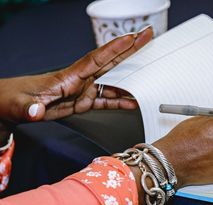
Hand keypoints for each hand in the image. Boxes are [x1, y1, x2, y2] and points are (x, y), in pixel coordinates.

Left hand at [0, 28, 152, 121]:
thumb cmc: (14, 99)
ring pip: (113, 81)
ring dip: (132, 77)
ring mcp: (84, 90)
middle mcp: (80, 80)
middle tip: (147, 37)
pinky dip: (120, 101)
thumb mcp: (19, 104)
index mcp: (68, 76)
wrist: (12, 105)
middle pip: (111, 62)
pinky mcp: (83, 101)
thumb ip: (29, 108)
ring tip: (150, 73)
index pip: (96, 59)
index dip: (115, 48)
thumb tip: (36, 111)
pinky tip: (132, 102)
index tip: (132, 38)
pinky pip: (106, 100)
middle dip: (130, 49)